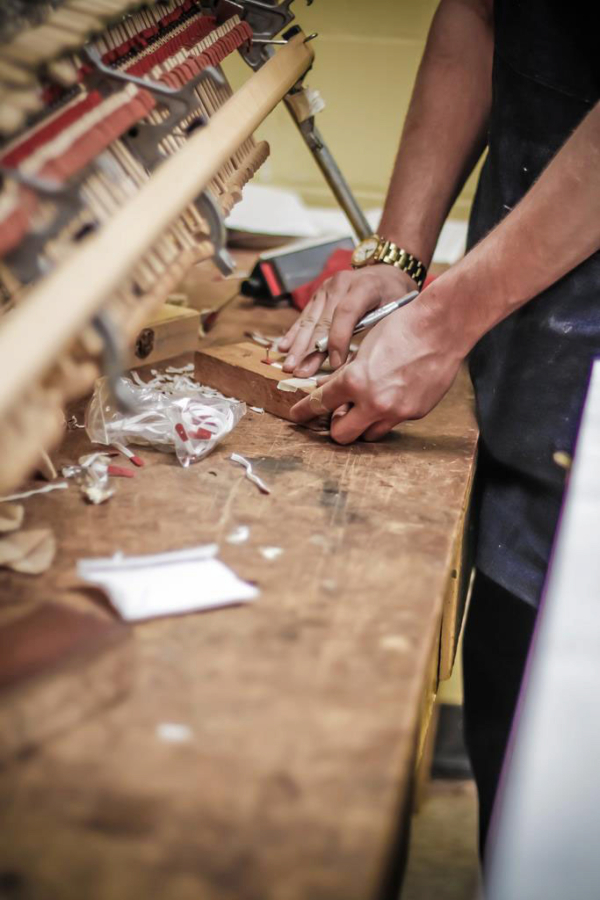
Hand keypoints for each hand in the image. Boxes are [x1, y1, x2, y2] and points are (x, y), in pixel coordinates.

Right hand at [279, 265, 418, 377]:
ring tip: (288, 366)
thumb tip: (357, 365)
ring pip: (310, 320)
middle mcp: (342, 284)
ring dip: (297, 346)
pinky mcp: (318, 294)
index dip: (338, 340)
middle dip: (309, 350)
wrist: (386, 271)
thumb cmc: (394, 297)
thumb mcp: (395, 311)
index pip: (346, 313)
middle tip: (300, 373)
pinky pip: (305, 316)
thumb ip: (377, 331)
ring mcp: (326, 288)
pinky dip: (294, 334)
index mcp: (365, 286)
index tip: (335, 365)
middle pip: (322, 320)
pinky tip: (283, 348)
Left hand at [290, 290, 464, 442]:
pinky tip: (393, 394)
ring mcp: (396, 411)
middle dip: (335, 426)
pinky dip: (387, 414)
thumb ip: (345, 374)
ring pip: (368, 435)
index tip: (296, 415)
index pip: (319, 404)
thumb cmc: (401, 328)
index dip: (303, 411)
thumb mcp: (363, 348)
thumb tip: (328, 390)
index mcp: (354, 381)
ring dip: (362, 425)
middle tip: (337, 414)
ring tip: (365, 407)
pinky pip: (393, 422)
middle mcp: (373, 402)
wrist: (442, 328)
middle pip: (341, 435)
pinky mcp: (415, 413)